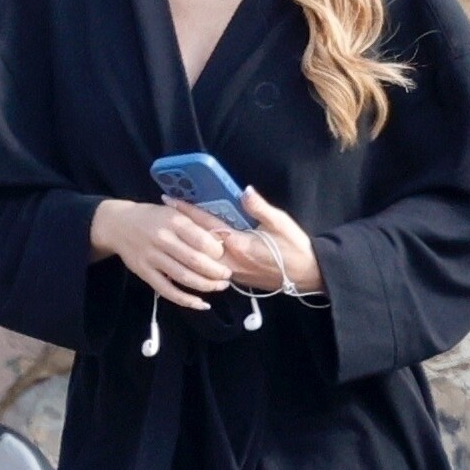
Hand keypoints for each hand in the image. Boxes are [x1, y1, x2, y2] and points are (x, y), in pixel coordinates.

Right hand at [89, 198, 232, 311]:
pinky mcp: (145, 273)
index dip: (217, 252)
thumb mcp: (174, 212)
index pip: (201, 240)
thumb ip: (196, 224)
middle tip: (227, 276)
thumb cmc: (153, 217)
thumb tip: (223, 239)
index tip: (225, 256)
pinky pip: (168, 290)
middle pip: (195, 261)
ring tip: (220, 286)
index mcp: (173, 221)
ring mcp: (152, 257)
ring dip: (205, 285)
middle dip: (216, 271)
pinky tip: (201, 304)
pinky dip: (186, 300)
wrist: (118, 225)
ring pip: (184, 277)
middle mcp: (162, 239)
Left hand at [161, 186, 324, 294]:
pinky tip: (191, 247)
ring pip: (201, 257)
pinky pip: (210, 266)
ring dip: (187, 242)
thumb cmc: (295, 247)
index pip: (206, 224)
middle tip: (163, 214)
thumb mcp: (280, 223)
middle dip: (180, 227)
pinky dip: (198, 255)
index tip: (170, 200)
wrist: (306, 275)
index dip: (187, 211)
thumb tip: (244, 191)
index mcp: (240, 244)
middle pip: (197, 243)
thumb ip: (260, 208)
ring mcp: (231, 272)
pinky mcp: (235, 279)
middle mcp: (231, 260)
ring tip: (172, 229)